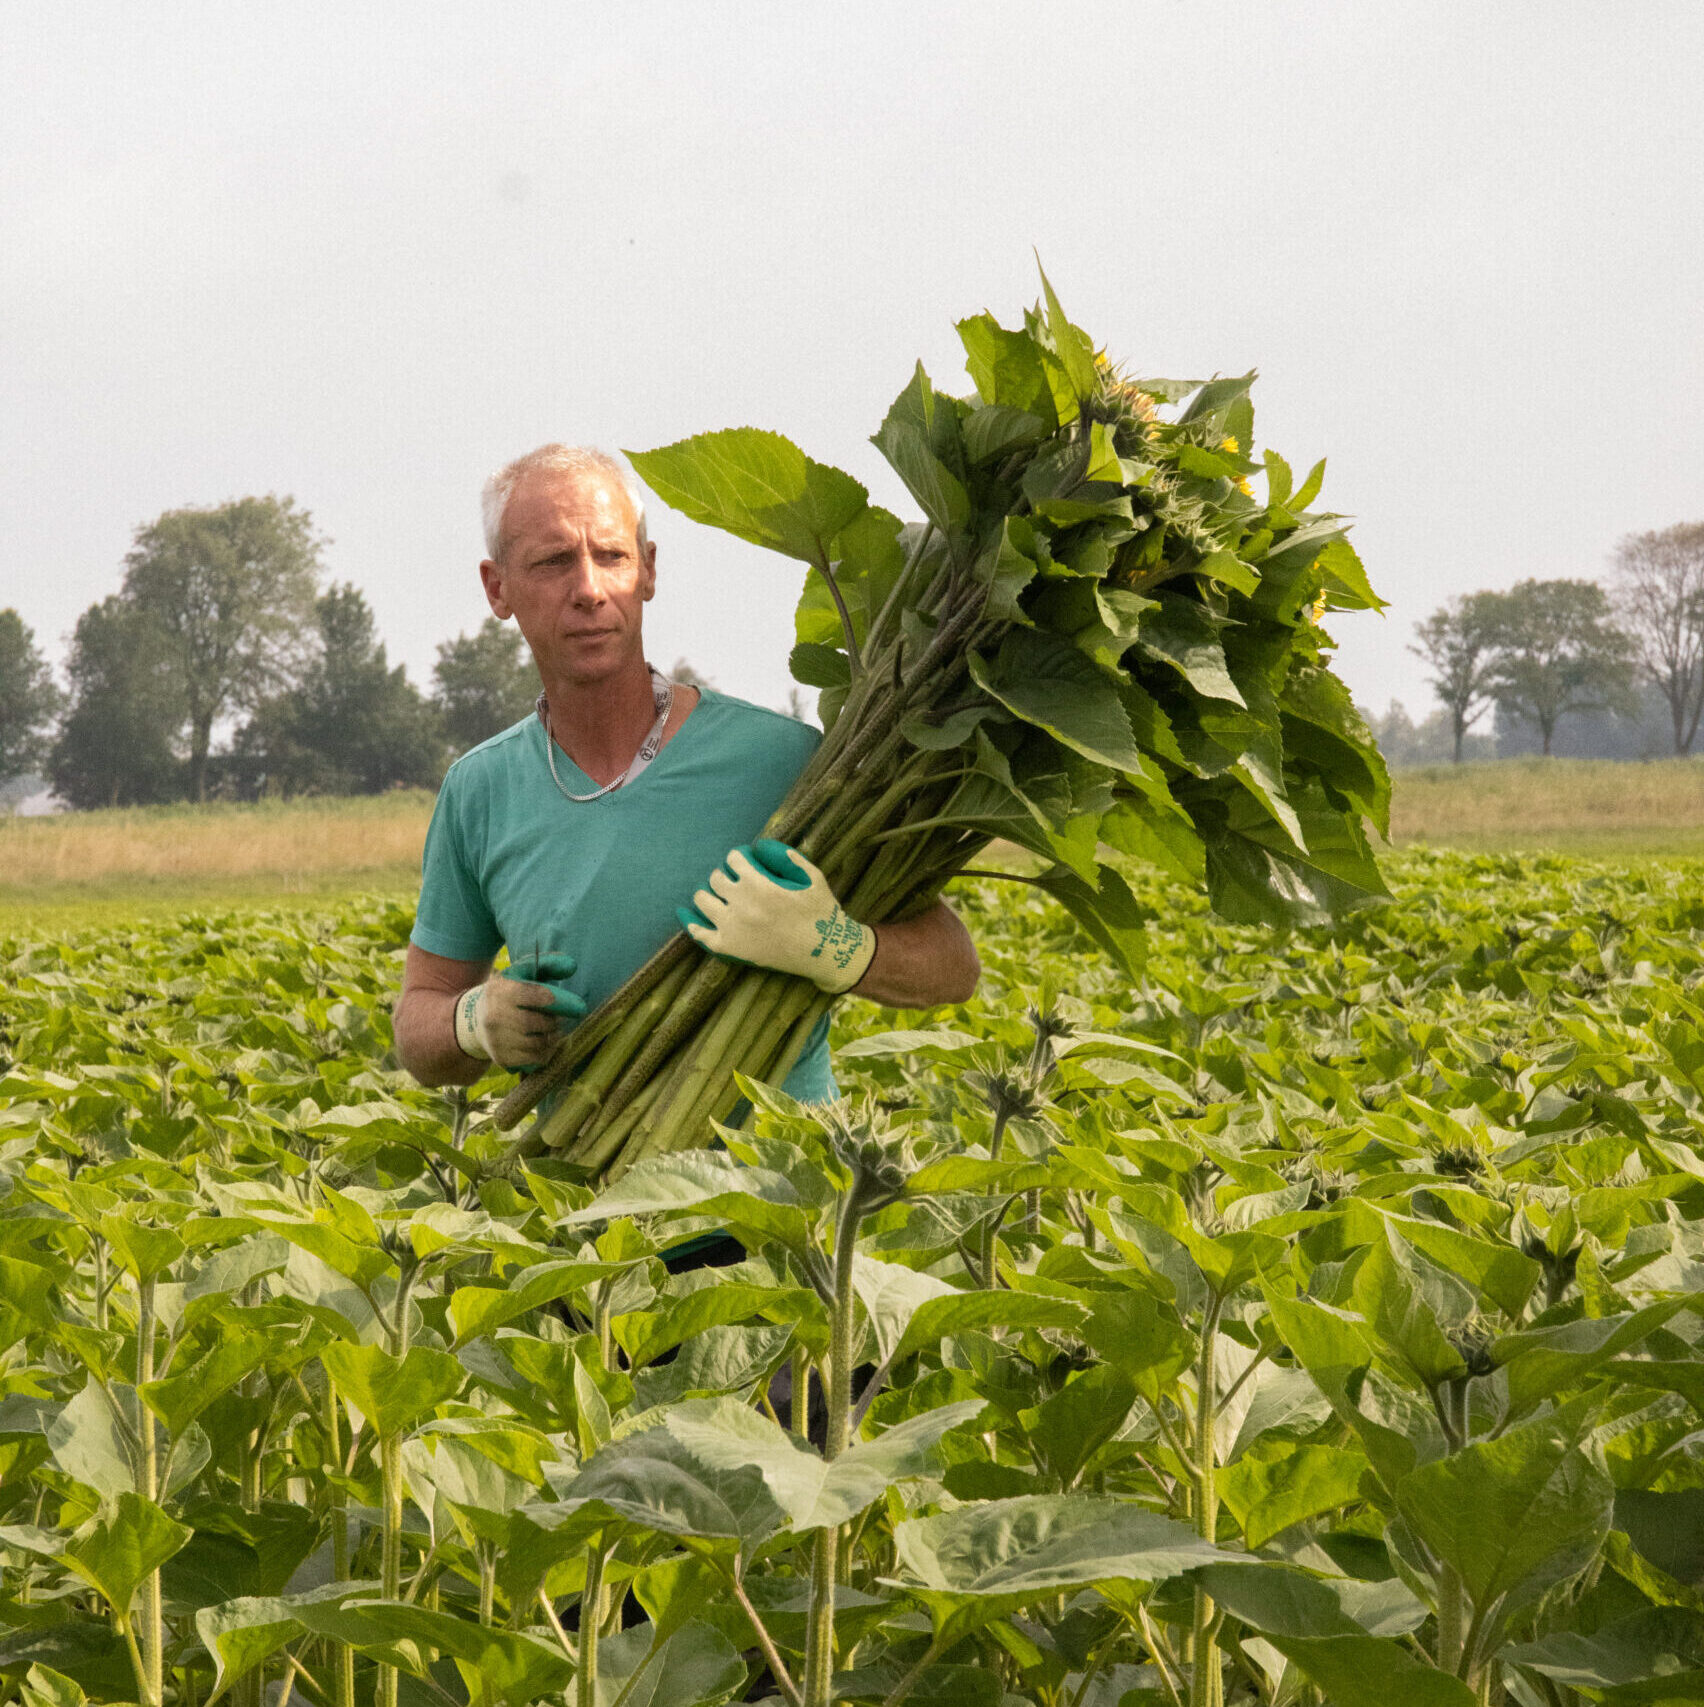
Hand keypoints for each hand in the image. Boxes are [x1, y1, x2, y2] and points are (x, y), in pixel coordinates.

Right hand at [453, 952, 586, 1068]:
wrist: (477, 1021)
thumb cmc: (509, 992)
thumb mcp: (522, 972)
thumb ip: (548, 964)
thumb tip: (572, 966)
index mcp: (500, 990)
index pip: (535, 995)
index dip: (558, 1001)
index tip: (575, 1005)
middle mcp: (494, 1016)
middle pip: (537, 1023)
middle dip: (554, 1021)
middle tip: (559, 1018)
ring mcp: (496, 1039)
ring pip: (538, 1043)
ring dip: (553, 1037)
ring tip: (552, 1029)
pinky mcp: (501, 1058)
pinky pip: (535, 1059)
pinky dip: (547, 1052)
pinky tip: (545, 1043)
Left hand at [677, 840, 875, 994]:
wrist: (825, 952)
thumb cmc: (822, 913)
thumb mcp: (813, 877)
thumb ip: (788, 857)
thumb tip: (762, 845)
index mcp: (759, 884)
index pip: (733, 859)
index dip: (738, 857)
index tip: (741, 861)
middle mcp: (741, 903)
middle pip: (715, 878)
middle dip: (722, 875)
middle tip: (729, 880)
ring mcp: (732, 927)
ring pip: (702, 901)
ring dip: (706, 894)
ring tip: (712, 896)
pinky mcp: (730, 948)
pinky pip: (700, 934)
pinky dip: (692, 924)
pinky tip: (689, 917)